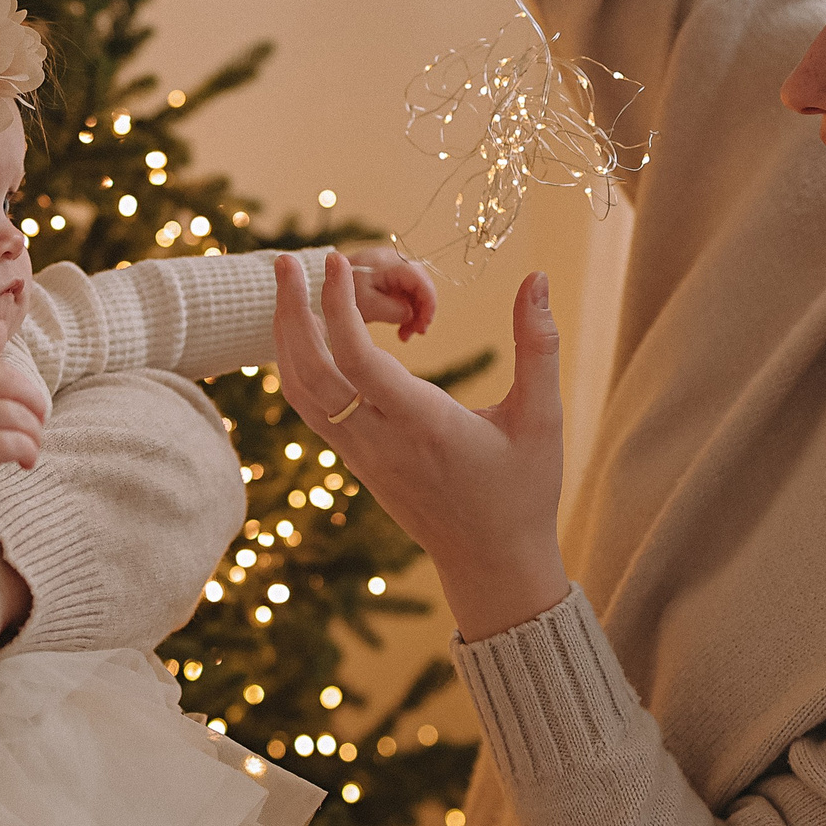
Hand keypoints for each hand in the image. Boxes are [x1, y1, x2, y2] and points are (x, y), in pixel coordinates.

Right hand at [0, 358, 50, 521]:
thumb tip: (29, 395)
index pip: (0, 370)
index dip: (25, 387)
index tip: (32, 406)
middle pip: (16, 392)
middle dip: (36, 409)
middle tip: (38, 427)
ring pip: (21, 418)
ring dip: (34, 436)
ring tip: (30, 450)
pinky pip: (17, 443)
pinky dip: (29, 452)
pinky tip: (25, 463)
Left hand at [274, 252, 569, 641]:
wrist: (492, 563)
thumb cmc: (522, 491)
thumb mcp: (542, 419)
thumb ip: (538, 346)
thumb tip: (536, 278)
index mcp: (422, 426)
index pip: (359, 362)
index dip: (338, 308)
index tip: (334, 262)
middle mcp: (379, 441)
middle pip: (311, 373)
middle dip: (290, 313)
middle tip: (282, 263)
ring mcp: (361, 454)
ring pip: (302, 394)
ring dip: (287, 340)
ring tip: (287, 290)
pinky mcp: (357, 461)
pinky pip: (312, 410)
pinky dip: (299, 368)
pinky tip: (305, 337)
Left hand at [341, 246, 437, 341]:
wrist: (324, 293)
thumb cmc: (340, 298)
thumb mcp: (365, 307)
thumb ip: (391, 310)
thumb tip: (410, 313)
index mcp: (384, 263)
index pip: (418, 277)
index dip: (428, 301)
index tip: (424, 325)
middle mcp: (391, 261)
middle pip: (421, 283)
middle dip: (423, 309)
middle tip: (417, 333)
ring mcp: (391, 269)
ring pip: (416, 290)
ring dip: (416, 313)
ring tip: (405, 335)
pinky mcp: (389, 279)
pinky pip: (406, 294)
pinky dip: (406, 311)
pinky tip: (401, 330)